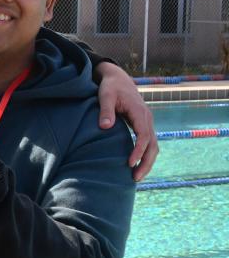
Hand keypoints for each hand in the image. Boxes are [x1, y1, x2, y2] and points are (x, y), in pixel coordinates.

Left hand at [95, 63, 157, 180]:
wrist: (118, 79)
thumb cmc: (110, 87)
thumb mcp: (105, 95)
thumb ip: (105, 110)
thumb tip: (105, 127)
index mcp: (139, 112)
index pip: (143, 135)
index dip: (138, 150)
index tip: (129, 163)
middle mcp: (147, 118)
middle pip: (153, 144)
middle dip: (146, 162)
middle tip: (135, 178)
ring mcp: (147, 122)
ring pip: (153, 146)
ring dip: (147, 162)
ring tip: (136, 177)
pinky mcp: (143, 125)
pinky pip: (148, 143)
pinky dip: (145, 155)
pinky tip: (136, 166)